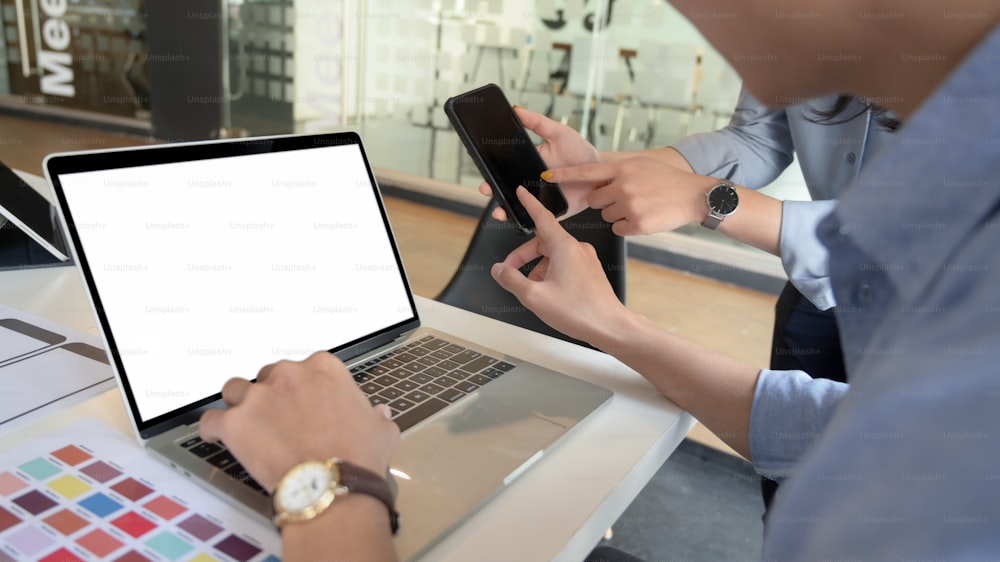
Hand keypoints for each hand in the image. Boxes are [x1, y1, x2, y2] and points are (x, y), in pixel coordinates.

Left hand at [199, 352, 399, 491]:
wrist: (332, 484)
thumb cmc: (357, 457)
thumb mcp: (381, 432)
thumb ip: (377, 418)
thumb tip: (380, 415)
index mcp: (324, 369)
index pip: (305, 368)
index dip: (303, 390)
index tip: (304, 405)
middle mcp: (289, 375)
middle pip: (268, 376)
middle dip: (272, 396)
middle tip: (279, 421)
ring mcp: (258, 397)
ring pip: (235, 390)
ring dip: (240, 406)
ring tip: (247, 426)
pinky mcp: (235, 422)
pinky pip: (211, 420)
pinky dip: (214, 429)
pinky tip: (219, 438)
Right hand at [478, 106, 599, 220]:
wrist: (600, 174)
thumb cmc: (581, 153)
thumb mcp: (558, 132)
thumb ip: (537, 122)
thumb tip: (517, 109)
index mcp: (529, 164)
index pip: (505, 168)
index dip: (491, 169)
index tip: (481, 166)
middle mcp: (531, 183)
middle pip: (506, 189)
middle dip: (492, 191)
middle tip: (486, 188)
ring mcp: (540, 199)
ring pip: (517, 207)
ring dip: (505, 210)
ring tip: (499, 210)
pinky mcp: (551, 213)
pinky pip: (536, 219)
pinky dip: (526, 221)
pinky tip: (519, 219)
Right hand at [490, 187, 627, 345]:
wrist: (610, 326)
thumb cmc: (580, 311)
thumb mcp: (534, 296)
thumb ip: (511, 280)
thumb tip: (500, 270)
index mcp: (564, 247)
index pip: (542, 216)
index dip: (529, 203)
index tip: (522, 192)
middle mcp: (577, 248)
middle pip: (543, 241)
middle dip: (524, 255)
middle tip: (510, 270)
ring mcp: (586, 260)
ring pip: (553, 255)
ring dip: (537, 267)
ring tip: (530, 288)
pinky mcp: (590, 271)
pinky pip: (565, 264)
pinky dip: (551, 273)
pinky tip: (547, 291)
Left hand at [544, 157, 715, 235]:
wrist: (693, 196)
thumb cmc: (667, 180)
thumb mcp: (640, 165)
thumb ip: (617, 171)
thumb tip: (595, 179)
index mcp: (622, 168)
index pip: (585, 171)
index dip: (563, 175)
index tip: (545, 177)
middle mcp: (622, 185)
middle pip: (595, 199)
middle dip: (605, 201)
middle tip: (627, 198)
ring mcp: (629, 205)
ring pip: (606, 216)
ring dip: (618, 214)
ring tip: (640, 206)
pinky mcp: (636, 224)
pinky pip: (618, 228)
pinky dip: (627, 226)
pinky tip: (643, 217)